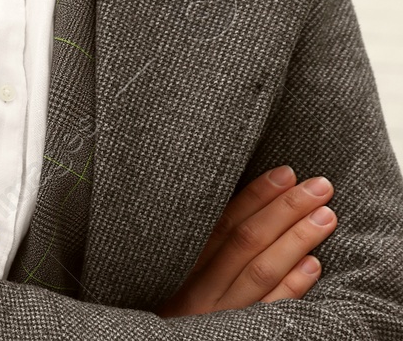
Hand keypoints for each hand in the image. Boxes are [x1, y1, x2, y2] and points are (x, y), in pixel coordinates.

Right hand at [160, 165, 335, 314]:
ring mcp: (221, 312)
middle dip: (285, 209)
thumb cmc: (171, 304)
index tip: (285, 173)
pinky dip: (293, 285)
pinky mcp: (240, 334)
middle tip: (319, 186)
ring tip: (326, 216)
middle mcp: (201, 286)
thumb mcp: (171, 271)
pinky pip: (270, 309)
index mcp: (182, 263)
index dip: (255, 196)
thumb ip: (199, 244)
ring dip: (296, 240)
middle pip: (247, 241)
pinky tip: (313, 264)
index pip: (222, 221)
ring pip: (261, 270)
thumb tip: (243, 204)